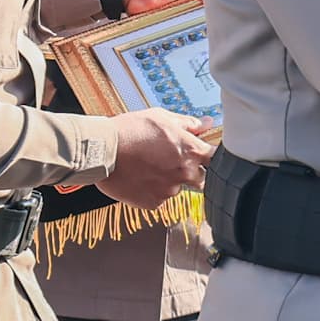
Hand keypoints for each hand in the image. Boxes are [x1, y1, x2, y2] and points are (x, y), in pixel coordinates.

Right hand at [96, 109, 215, 207]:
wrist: (102, 150)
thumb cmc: (130, 130)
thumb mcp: (161, 118)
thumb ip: (187, 123)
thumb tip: (206, 124)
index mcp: (191, 150)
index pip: (217, 159)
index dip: (213, 158)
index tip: (208, 158)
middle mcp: (184, 172)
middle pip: (202, 178)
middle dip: (192, 171)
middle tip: (172, 161)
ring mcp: (170, 190)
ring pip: (178, 188)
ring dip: (170, 180)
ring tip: (149, 167)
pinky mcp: (154, 202)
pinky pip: (160, 198)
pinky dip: (153, 190)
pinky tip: (141, 177)